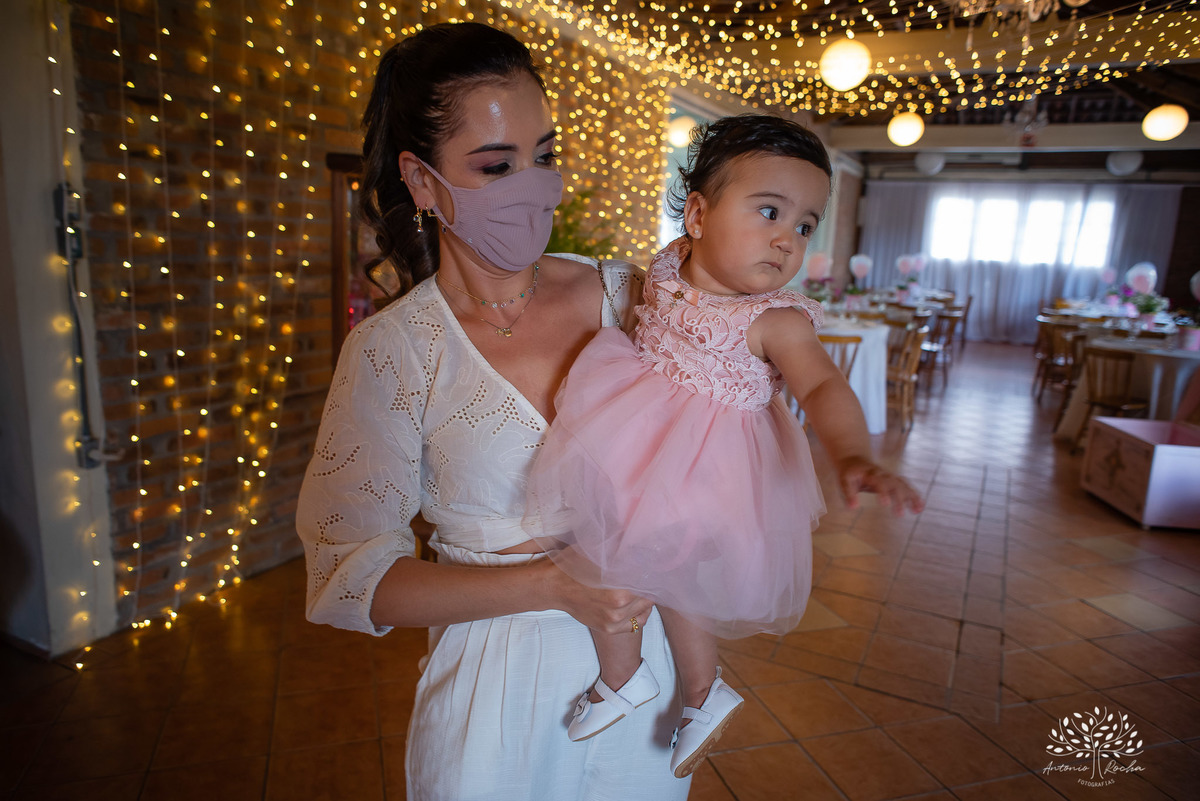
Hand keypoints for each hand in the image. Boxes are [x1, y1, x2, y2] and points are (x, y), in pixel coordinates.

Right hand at [536, 559, 653, 634]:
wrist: (552, 587)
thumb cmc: (572, 566)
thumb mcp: (596, 551)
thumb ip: (619, 549)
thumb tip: (638, 538)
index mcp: (619, 590)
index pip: (648, 581)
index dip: (651, 570)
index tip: (650, 563)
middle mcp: (619, 609)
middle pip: (649, 596)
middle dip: (648, 583)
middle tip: (645, 573)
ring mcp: (613, 621)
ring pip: (644, 610)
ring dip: (645, 598)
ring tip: (639, 587)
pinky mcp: (609, 629)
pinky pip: (636, 624)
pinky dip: (640, 613)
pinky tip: (635, 603)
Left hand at [837, 456, 923, 514]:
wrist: (854, 459)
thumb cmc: (849, 473)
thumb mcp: (844, 481)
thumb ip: (849, 494)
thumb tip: (853, 508)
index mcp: (871, 473)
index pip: (879, 482)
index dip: (883, 492)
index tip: (885, 504)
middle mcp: (883, 474)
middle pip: (895, 484)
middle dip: (899, 498)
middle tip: (900, 514)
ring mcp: (890, 476)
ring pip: (904, 485)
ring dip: (911, 496)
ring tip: (917, 510)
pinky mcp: (894, 480)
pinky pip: (906, 487)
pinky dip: (914, 495)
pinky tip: (919, 507)